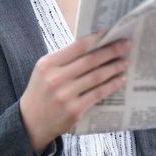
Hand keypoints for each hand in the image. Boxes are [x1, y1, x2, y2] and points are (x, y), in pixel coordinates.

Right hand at [19, 32, 130, 153]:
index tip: (111, 33)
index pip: (77, 46)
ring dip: (114, 68)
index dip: (97, 38)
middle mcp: (55, 78)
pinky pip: (98, 94)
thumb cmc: (41, 92)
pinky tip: (119, 80)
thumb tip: (94, 45)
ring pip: (96, 77)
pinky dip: (111, 85)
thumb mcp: (45, 71)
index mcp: (47, 64)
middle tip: (125, 45)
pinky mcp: (74, 111)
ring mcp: (65, 96)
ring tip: (124, 62)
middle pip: (90, 60)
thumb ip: (64, 59)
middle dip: (111, 51)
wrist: (30, 123)